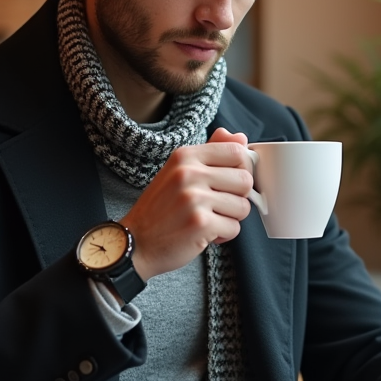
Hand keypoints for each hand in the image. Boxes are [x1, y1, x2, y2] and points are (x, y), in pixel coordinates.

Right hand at [123, 128, 253, 279]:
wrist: (135, 242)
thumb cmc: (161, 209)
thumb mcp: (179, 171)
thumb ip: (211, 151)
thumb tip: (240, 137)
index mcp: (186, 156)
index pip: (237, 151)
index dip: (242, 169)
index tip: (230, 183)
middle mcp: (189, 173)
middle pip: (245, 180)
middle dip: (237, 198)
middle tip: (217, 206)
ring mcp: (194, 198)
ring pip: (243, 207)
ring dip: (230, 218)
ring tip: (208, 219)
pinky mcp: (200, 223)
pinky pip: (234, 228)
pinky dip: (223, 235)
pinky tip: (204, 233)